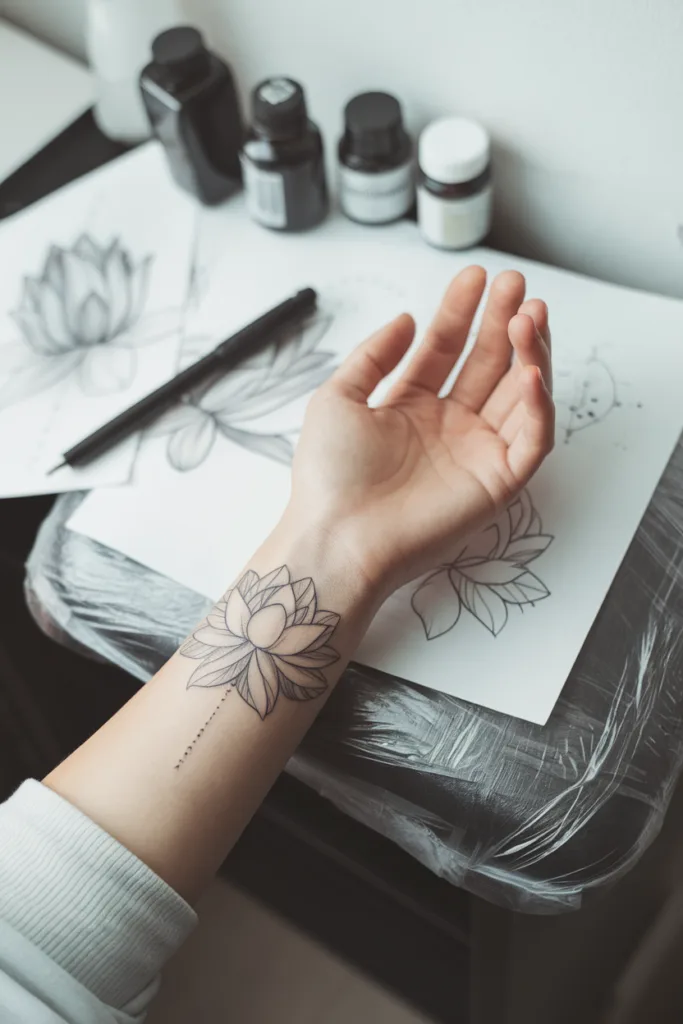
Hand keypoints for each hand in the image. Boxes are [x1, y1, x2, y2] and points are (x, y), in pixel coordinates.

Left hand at [289, 266, 553, 592]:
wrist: (337, 536)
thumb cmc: (329, 476)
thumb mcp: (338, 398)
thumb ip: (374, 355)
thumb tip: (406, 318)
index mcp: (411, 407)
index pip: (446, 349)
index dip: (461, 311)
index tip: (474, 275)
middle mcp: (448, 426)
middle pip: (489, 363)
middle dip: (505, 321)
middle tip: (516, 283)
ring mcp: (475, 452)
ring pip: (519, 394)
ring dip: (529, 353)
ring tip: (530, 315)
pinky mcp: (497, 482)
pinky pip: (532, 439)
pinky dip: (538, 406)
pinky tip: (529, 372)